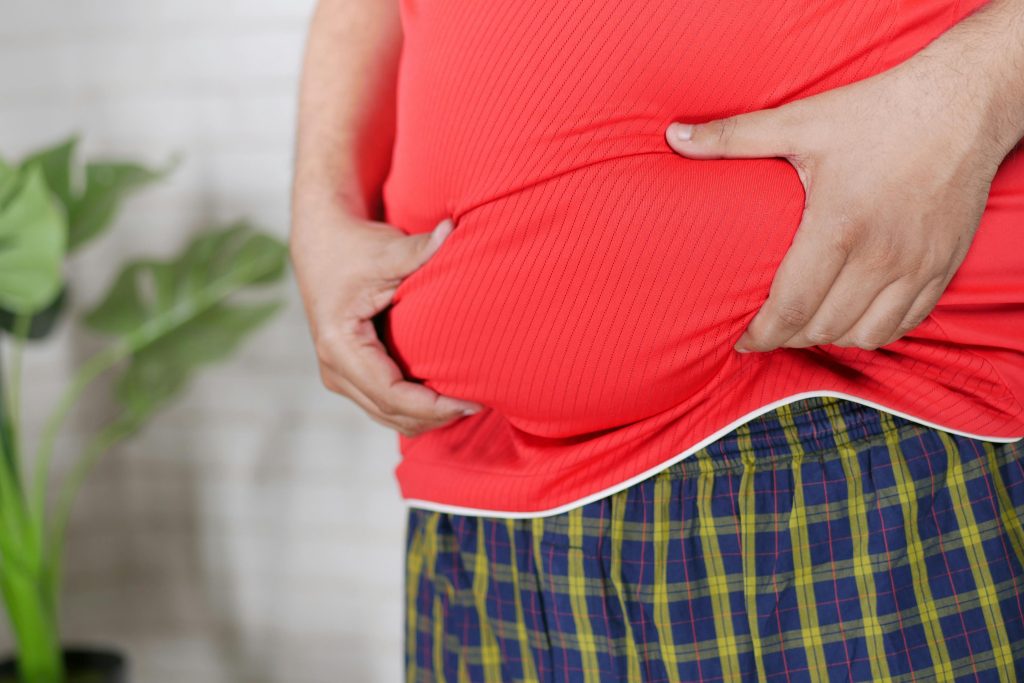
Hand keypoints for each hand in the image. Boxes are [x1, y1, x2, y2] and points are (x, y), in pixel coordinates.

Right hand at [290, 204, 482, 435]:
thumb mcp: (385, 250)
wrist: (322, 245)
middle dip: (435, 416)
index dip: (434, 406)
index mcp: (339, 345)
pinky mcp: (350, 374)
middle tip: (479, 403)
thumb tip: (452, 229)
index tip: (472, 402)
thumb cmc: (353, 247)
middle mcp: (334, 369)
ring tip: (467, 402)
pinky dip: (415, 407)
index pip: (391, 394)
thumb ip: (419, 249)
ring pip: (388, 415)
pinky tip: (446, 394)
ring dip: (426, 416)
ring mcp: (339, 376)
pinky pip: (385, 404)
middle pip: (391, 413)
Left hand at [664, 49, 1009, 352]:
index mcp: (839, 226)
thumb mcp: (801, 121)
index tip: (741, 340)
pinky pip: (905, 325)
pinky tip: (850, 317)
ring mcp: (917, 266)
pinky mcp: (943, 267)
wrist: (963, 103)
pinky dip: (873, 331)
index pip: (792, 308)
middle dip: (788, 337)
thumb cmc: (877, 112)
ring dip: (829, 337)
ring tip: (805, 324)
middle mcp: (882, 256)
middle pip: (824, 328)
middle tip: (766, 329)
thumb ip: (734, 136)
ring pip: (865, 336)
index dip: (761, 334)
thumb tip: (674, 136)